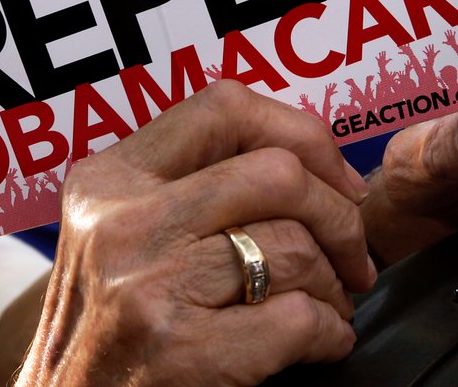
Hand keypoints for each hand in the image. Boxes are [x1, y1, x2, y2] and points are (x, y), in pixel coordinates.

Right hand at [16, 81, 376, 386]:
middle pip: (278, 173)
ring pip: (295, 247)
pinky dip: (331, 332)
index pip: (224, 108)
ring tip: (330, 302)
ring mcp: (148, 283)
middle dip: (339, 215)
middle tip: (352, 252)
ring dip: (336, 283)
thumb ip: (187, 186)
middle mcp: (123, 220)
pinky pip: (298, 317)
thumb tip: (309, 164)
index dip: (301, 134)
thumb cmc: (104, 324)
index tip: (334, 178)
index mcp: (111, 177)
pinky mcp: (178, 350)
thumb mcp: (117, 232)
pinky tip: (321, 340)